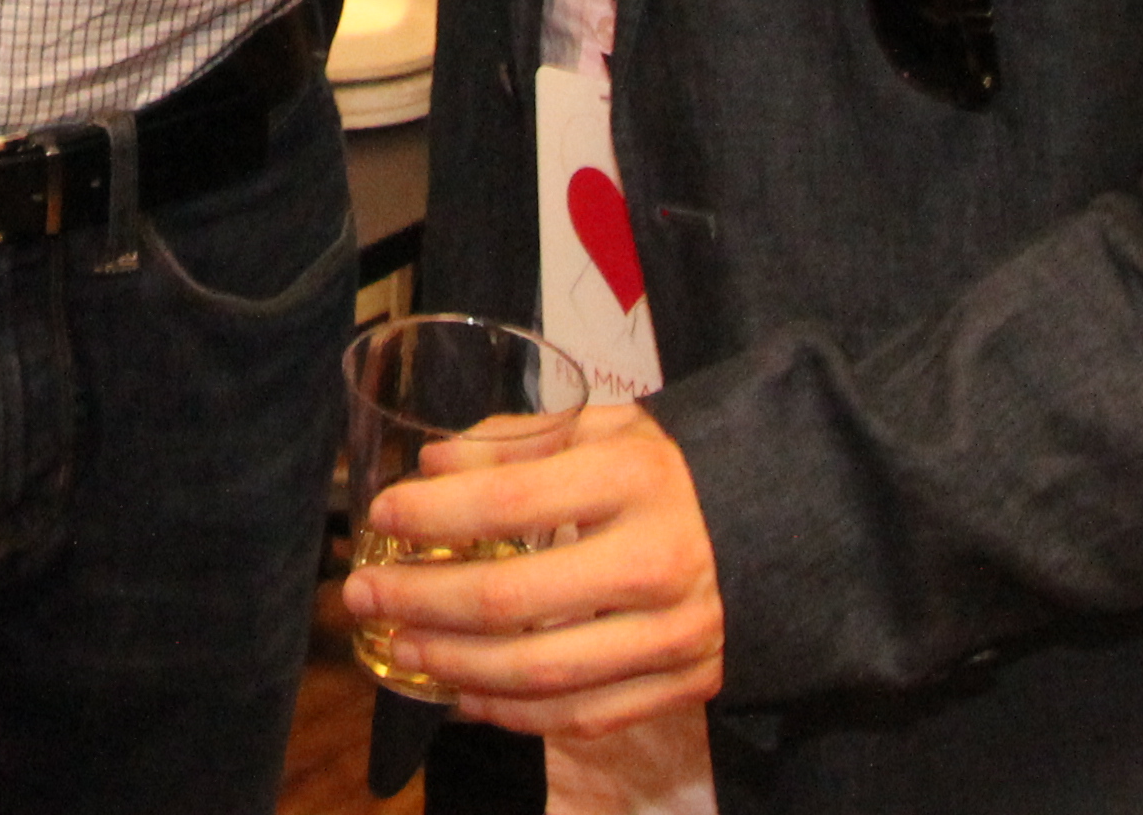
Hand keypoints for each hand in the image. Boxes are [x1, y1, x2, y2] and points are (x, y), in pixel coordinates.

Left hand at [347, 400, 721, 744]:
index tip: (382, 514)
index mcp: (635, 480)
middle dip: (419, 600)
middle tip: (361, 594)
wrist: (780, 529)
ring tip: (399, 646)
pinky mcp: (686, 686)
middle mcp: (658, 562)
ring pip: (541, 673)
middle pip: (512, 601)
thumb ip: (517, 439)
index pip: (512, 502)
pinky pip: (583, 715)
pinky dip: (513, 713)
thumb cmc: (670, 471)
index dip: (435, 515)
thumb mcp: (605, 427)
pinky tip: (464, 695)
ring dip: (453, 666)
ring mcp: (675, 635)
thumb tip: (430, 468)